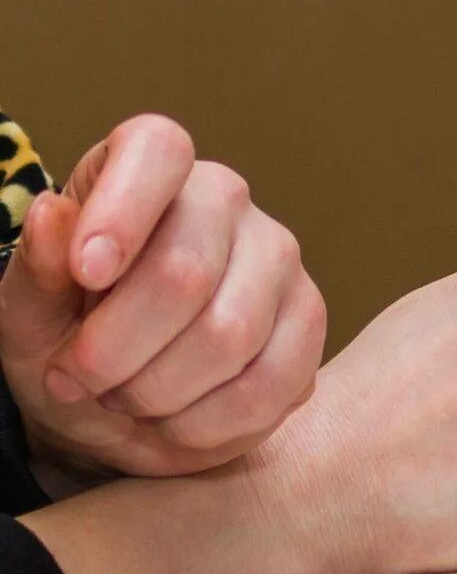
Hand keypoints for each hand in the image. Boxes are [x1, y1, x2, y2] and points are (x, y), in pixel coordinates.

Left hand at [0, 114, 324, 476]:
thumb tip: (52, 215)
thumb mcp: (27, 314)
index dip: (122, 209)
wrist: (120, 401)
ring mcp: (279, 256)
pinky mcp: (310, 318)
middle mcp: (224, 199)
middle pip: (183, 273)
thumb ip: (36, 269)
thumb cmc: (70, 339)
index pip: (157, 150)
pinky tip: (176, 419)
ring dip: (157, 393)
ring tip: (128, 398)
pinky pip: (268, 383)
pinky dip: (205, 423)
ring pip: (228, 335)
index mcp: (148, 171)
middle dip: (114, 351)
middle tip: (79, 379)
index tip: (87, 274)